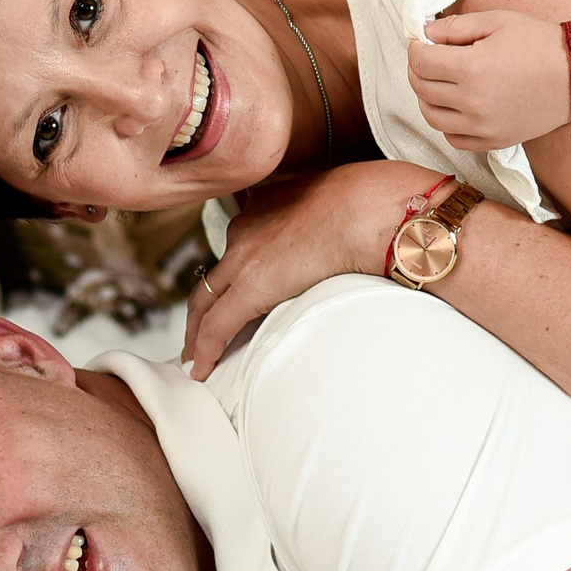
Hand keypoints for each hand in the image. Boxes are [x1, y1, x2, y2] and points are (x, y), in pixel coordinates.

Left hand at [183, 162, 446, 377]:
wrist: (373, 208)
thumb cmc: (375, 202)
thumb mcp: (342, 201)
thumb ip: (332, 220)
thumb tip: (355, 238)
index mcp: (268, 205)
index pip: (241, 244)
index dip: (234, 271)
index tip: (236, 288)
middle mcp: (247, 228)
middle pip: (215, 273)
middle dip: (206, 302)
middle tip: (199, 329)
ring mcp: (243, 256)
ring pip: (205, 299)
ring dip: (198, 328)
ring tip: (195, 353)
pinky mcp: (250, 287)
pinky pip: (216, 325)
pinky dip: (205, 348)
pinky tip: (201, 369)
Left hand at [409, 11, 570, 150]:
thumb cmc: (540, 43)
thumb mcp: (497, 21)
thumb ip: (456, 27)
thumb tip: (426, 34)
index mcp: (471, 68)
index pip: (421, 62)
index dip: (415, 49)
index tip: (422, 43)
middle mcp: (472, 102)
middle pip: (421, 88)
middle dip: (417, 70)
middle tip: (427, 59)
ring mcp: (482, 126)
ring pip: (432, 117)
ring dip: (426, 98)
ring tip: (436, 83)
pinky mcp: (493, 141)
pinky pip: (453, 138)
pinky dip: (445, 123)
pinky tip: (454, 107)